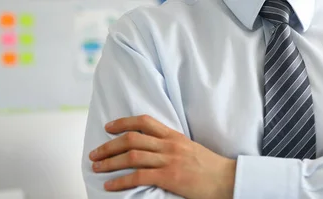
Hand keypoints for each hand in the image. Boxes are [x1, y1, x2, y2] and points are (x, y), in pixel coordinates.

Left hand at [89, 115, 235, 198]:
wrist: (228, 179)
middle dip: (108, 145)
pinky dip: (120, 181)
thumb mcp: (191, 149)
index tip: (109, 127)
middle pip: (131, 139)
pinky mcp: (169, 177)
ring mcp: (169, 160)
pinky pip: (138, 177)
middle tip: (95, 153)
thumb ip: (173, 146)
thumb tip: (153, 148)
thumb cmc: (211, 168)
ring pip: (131, 156)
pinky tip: (110, 186)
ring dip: (109, 162)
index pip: (144, 122)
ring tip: (97, 168)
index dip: (123, 122)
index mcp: (175, 136)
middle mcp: (169, 145)